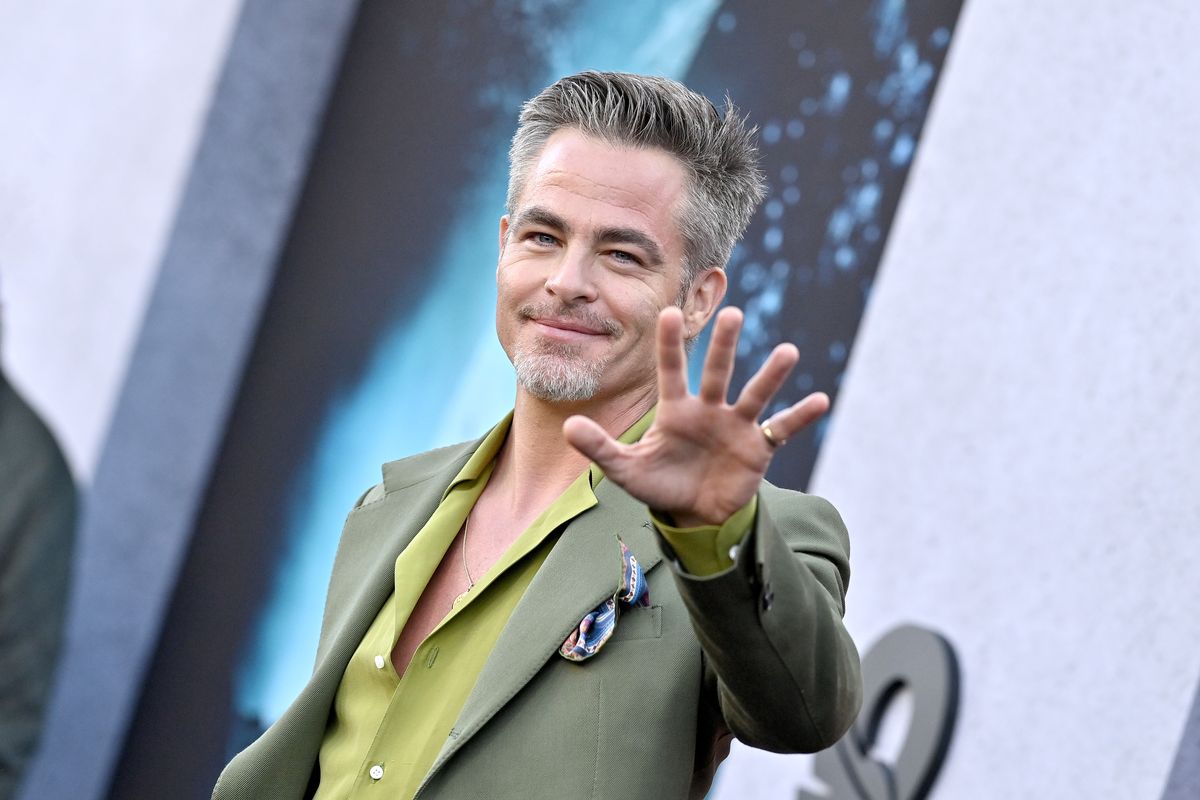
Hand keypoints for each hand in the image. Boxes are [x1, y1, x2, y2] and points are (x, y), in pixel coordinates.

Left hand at [563, 306, 828, 526]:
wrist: (694, 513)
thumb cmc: (659, 483)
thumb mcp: (625, 470)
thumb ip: (599, 447)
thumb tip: (567, 427)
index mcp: (675, 409)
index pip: (671, 370)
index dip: (669, 344)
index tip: (668, 311)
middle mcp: (709, 409)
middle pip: (717, 372)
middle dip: (725, 345)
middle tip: (733, 313)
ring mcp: (736, 425)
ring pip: (755, 395)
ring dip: (771, 375)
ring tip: (788, 352)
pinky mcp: (758, 447)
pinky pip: (781, 428)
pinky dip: (800, 416)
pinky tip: (820, 401)